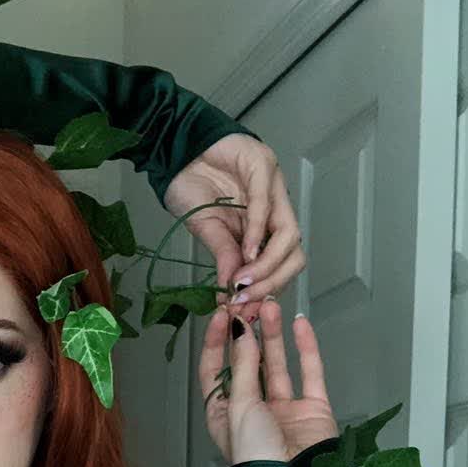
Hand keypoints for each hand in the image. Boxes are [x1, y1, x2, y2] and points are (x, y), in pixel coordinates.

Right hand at [163, 134, 305, 325]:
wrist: (173, 153)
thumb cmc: (191, 187)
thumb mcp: (208, 232)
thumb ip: (226, 259)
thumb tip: (235, 294)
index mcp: (265, 225)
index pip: (282, 263)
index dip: (268, 290)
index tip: (246, 313)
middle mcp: (276, 207)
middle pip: (294, 253)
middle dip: (273, 282)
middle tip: (247, 301)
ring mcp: (274, 185)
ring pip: (288, 234)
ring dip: (267, 265)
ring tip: (244, 282)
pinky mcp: (262, 165)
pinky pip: (266, 206)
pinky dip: (257, 234)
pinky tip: (245, 253)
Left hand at [198, 295, 338, 466]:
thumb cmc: (257, 452)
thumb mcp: (240, 406)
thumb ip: (242, 367)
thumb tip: (239, 331)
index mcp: (224, 414)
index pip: (215, 371)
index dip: (217, 342)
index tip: (223, 314)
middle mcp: (252, 409)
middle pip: (247, 364)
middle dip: (247, 334)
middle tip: (249, 304)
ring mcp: (284, 408)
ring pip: (277, 364)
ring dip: (273, 336)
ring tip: (271, 307)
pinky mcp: (313, 407)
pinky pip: (309, 372)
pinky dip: (305, 348)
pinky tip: (299, 324)